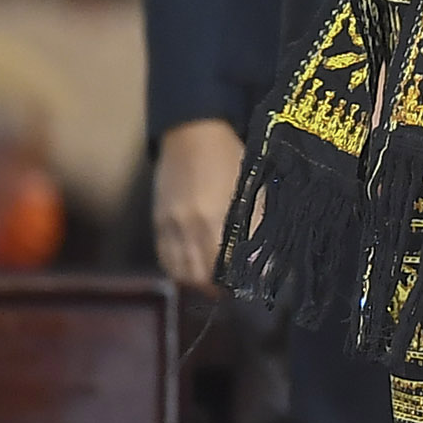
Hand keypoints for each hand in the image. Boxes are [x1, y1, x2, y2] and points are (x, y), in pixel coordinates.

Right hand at [152, 118, 245, 291]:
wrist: (192, 133)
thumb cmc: (231, 158)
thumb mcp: (252, 190)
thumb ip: (256, 228)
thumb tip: (265, 265)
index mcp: (216, 216)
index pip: (223, 268)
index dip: (235, 284)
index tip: (247, 289)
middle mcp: (188, 225)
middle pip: (198, 276)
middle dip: (216, 288)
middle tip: (232, 288)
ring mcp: (169, 225)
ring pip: (180, 272)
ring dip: (197, 282)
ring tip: (213, 282)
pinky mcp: (157, 222)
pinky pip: (164, 259)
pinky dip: (178, 270)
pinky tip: (193, 268)